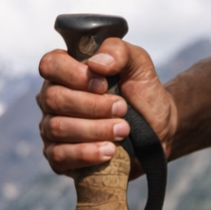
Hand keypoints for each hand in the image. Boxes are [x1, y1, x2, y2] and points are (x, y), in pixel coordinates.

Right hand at [37, 38, 175, 174]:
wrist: (160, 130)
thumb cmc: (143, 94)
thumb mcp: (138, 65)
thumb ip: (118, 51)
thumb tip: (96, 63)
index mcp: (64, 73)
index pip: (50, 66)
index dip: (74, 75)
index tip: (104, 85)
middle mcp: (52, 99)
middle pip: (54, 99)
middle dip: (92, 106)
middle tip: (123, 110)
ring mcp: (53, 129)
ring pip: (58, 128)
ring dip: (94, 130)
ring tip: (123, 130)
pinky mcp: (61, 158)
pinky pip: (59, 156)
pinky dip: (86, 154)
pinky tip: (110, 151)